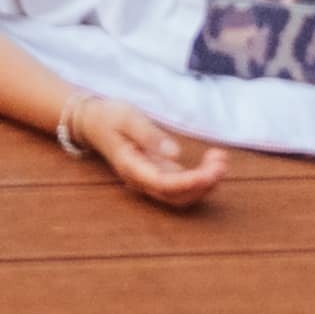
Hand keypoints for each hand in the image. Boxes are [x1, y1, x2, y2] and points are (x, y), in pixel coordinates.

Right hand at [71, 92, 223, 207]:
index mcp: (131, 167)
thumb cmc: (109, 117)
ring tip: (221, 159)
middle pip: (177, 196)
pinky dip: (201, 177)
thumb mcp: (127, 118)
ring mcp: (150, 179)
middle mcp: (142, 180)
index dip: (191, 182)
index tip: (212, 171)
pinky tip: (213, 161)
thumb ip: (150, 135)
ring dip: (206, 183)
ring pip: (182, 195)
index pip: (165, 184)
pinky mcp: (158, 173)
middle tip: (222, 161)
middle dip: (204, 183)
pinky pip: (182, 184)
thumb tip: (175, 153)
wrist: (92, 121)